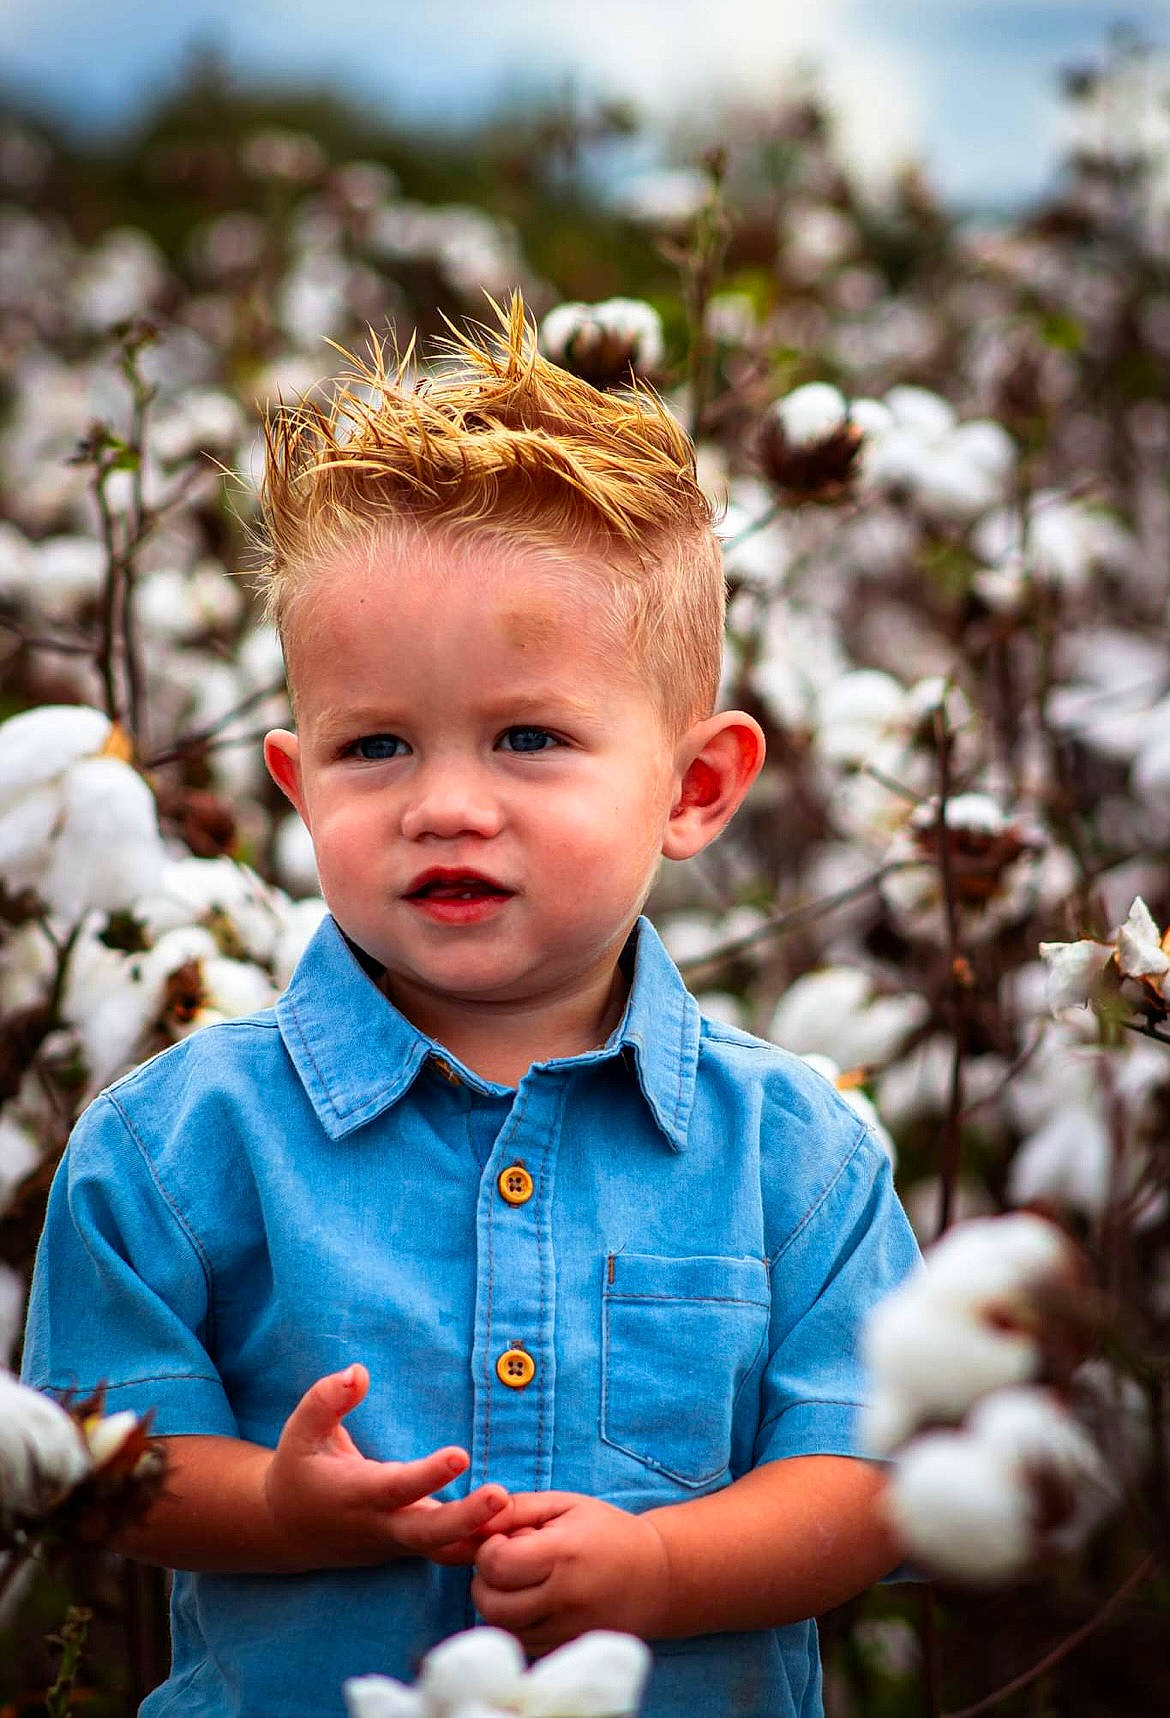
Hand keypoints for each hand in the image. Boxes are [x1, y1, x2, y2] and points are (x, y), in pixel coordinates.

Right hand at [264, 1364, 511, 1569]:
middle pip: (428, 1533)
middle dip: (466, 1519)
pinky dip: (477, 1547)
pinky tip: (515, 1533)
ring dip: (481, 1540)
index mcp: (356, 1494)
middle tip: (501, 1497)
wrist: (286, 1530)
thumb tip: (358, 1371)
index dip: (428, 1474)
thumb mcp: (299, 1431)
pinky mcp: (409, 1548)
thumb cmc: (298, 1470)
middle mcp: (380, 1525)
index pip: (397, 1486)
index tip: (460, 1455)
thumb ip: (326, 1400)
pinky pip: (446, 1553)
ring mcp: (396, 1543)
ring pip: (443, 1551)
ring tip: (524, 1524)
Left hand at [472, 1492, 670, 1651]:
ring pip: (502, 1629)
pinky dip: (516, 1625)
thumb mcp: (565, 1505)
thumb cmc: (606, 1532)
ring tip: (521, 1582)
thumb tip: (474, 1523)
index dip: (489, 1551)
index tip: (505, 1541)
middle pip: (491, 1604)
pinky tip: (533, 1603)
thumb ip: (517, 1509)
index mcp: (563, 1555)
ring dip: (498, 1604)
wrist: (656, 1576)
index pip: (497, 1565)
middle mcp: (565, 1599)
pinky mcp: (567, 1650)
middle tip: (506, 1564)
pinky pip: (521, 1644)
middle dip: (485, 1581)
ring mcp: (567, 1631)